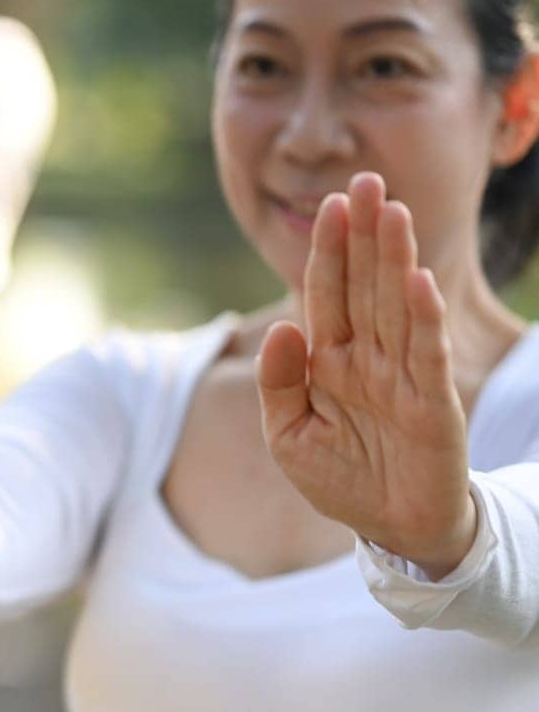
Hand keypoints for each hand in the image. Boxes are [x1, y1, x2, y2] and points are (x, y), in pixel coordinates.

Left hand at [258, 171, 475, 578]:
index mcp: (330, 362)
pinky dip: (421, 319)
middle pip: (364, 286)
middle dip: (363, 236)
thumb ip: (279, 384)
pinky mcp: (432, 404)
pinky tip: (417, 280)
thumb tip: (282, 327)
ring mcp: (402, 377)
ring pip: (396, 307)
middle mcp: (368, 359)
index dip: (328, 252)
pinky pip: (425, 355)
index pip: (327, 295)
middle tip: (365, 181)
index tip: (328, 204)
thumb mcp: (288, 437)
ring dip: (394, 259)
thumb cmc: (341, 480)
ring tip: (392, 212)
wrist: (392, 530)